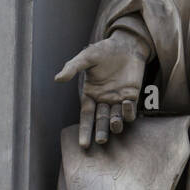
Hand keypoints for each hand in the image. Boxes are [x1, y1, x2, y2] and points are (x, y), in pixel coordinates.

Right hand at [55, 29, 149, 146]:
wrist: (127, 44)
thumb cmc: (104, 50)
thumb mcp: (87, 57)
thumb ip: (73, 67)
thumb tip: (57, 79)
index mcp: (91, 94)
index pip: (86, 116)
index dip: (85, 129)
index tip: (83, 144)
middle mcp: (104, 100)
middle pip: (101, 121)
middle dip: (100, 132)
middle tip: (99, 141)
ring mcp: (118, 99)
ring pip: (116, 119)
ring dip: (115, 124)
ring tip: (113, 124)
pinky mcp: (132, 96)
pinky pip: (130, 110)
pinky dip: (128, 112)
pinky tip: (125, 104)